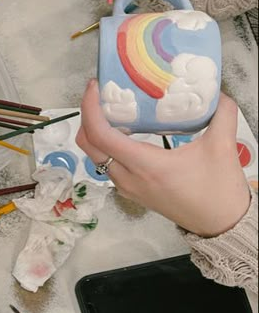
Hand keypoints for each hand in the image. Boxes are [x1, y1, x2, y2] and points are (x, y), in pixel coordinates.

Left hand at [76, 81, 250, 236]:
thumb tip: (218, 91)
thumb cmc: (219, 191)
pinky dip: (107, 145)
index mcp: (146, 165)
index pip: (100, 135)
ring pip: (95, 155)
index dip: (90, 108)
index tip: (95, 86)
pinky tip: (125, 130)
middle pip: (88, 144)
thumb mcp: (223, 146)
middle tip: (102, 93)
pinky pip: (107, 164)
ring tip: (113, 107)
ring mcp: (127, 187)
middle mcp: (128, 178)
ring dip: (96, 131)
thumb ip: (222, 113)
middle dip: (88, 115)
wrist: (221, 225)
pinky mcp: (131, 191)